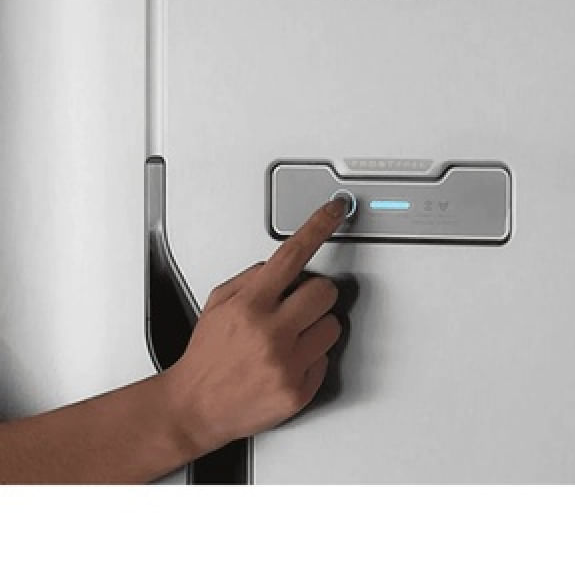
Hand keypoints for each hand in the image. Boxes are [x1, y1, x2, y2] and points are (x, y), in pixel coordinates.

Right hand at [163, 196, 348, 455]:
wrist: (194, 408)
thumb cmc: (207, 355)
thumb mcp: (218, 303)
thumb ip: (252, 277)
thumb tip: (285, 265)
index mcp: (250, 305)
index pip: (293, 254)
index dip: (318, 226)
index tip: (335, 211)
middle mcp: (271, 332)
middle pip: (325, 291)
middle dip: (316, 294)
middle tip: (298, 306)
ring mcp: (287, 363)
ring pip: (332, 326)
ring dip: (316, 328)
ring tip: (289, 339)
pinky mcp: (298, 391)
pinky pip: (325, 360)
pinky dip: (310, 360)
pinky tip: (286, 363)